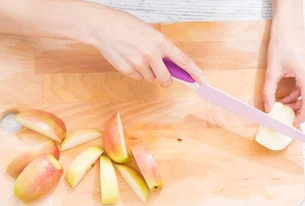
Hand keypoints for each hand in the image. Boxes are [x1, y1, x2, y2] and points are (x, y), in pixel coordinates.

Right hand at [89, 8, 204, 86]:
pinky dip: (136, 72)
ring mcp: (139, 63)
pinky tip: (129, 59)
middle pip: (166, 79)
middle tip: (162, 74)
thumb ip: (162, 50)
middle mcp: (151, 54)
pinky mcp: (127, 70)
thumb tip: (173, 67)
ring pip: (151, 79)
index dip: (194, 72)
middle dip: (165, 80)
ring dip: (148, 72)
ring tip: (137, 56)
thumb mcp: (150, 33)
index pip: (183, 60)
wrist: (103, 27)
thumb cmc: (127, 26)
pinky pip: (138, 78)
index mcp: (160, 42)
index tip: (202, 80)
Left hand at [263, 22, 304, 125]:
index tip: (293, 123)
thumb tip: (267, 108)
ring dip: (301, 103)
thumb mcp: (271, 71)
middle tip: (289, 117)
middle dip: (302, 112)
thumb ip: (269, 92)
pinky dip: (301, 95)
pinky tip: (289, 97)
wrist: (288, 27)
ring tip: (285, 106)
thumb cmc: (281, 44)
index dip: (303, 116)